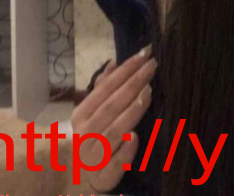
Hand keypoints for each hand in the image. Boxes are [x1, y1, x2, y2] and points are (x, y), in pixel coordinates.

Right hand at [71, 45, 157, 192]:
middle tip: (152, 66)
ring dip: (131, 112)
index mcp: (81, 115)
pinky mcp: (103, 178)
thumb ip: (103, 87)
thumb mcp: (94, 112)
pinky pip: (114, 165)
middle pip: (111, 106)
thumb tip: (113, 62)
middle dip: (132, 84)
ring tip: (149, 92)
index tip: (144, 54)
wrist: (83, 179)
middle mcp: (84, 134)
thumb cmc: (94, 137)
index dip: (125, 70)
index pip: (104, 88)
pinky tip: (136, 137)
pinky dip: (125, 152)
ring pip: (113, 132)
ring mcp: (92, 157)